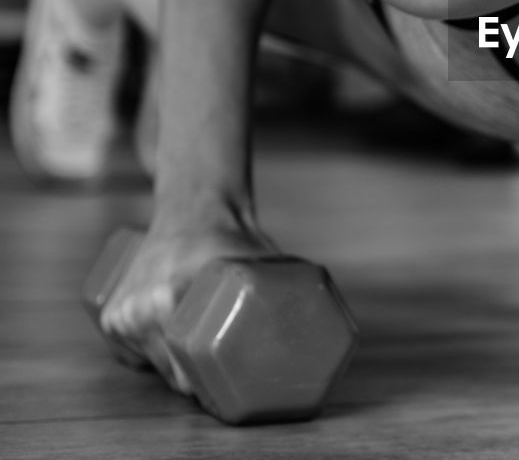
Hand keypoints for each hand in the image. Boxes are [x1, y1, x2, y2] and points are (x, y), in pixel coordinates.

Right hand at [98, 217, 278, 393]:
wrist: (192, 207)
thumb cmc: (230, 237)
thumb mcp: (262, 263)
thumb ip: (288, 292)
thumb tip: (324, 327)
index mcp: (166, 301)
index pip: (187, 370)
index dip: (211, 388)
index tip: (230, 394)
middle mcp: (138, 310)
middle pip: (173, 372)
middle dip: (199, 384)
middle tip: (228, 381)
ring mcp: (120, 314)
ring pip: (156, 365)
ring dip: (177, 371)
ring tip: (205, 365)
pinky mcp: (111, 314)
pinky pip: (134, 354)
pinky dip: (153, 359)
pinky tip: (174, 354)